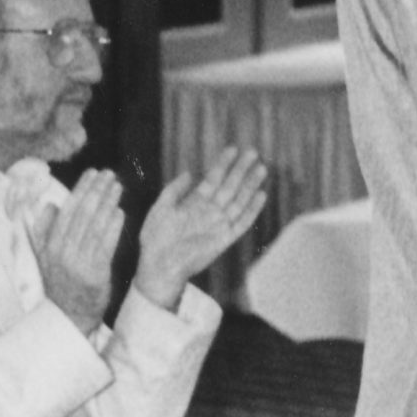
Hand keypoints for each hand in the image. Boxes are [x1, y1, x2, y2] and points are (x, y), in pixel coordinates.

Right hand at [32, 168, 124, 335]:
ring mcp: (79, 263)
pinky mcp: (95, 273)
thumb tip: (50, 205)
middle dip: (97, 191)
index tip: (92, 173)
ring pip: (95, 226)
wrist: (68, 316)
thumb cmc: (61, 282)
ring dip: (108, 203)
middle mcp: (62, 252)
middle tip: (109, 174)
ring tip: (118, 186)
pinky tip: (120, 212)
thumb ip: (45, 231)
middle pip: (82, 215)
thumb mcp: (46, 258)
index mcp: (50, 246)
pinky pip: (106, 245)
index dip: (80, 190)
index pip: (67, 211)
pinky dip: (113, 227)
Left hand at [134, 147, 269, 310]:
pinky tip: (261, 196)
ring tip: (261, 168)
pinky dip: (252, 210)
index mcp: (195, 203)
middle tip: (253, 152)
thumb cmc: (155, 240)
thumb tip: (189, 173)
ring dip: (250, 185)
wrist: (159, 267)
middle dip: (241, 169)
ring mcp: (218, 224)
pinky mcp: (224, 239)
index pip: (214, 178)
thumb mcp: (159, 209)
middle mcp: (210, 211)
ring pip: (239, 200)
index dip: (223, 163)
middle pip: (230, 186)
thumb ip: (173, 190)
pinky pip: (242, 222)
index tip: (233, 149)